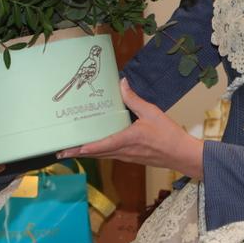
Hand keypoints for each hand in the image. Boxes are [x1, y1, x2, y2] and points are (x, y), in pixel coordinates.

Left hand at [56, 78, 203, 178]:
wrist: (182, 155)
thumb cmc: (169, 135)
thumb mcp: (152, 112)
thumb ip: (134, 99)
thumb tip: (122, 84)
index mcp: (127, 140)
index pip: (101, 145)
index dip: (84, 148)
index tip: (69, 150)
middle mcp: (124, 151)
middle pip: (97, 154)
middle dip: (79, 153)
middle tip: (61, 152)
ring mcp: (128, 157)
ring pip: (103, 156)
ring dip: (88, 154)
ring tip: (73, 150)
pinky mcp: (132, 158)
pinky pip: (111, 155)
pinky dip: (100, 152)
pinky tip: (97, 147)